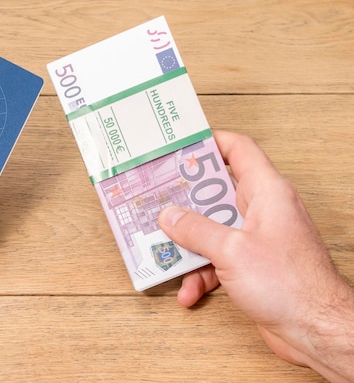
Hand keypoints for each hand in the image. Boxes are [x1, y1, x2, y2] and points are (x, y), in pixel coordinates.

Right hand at [158, 131, 353, 382]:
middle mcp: (262, 210)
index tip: (180, 148)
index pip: (239, 150)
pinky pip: (217, 259)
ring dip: (189, 245)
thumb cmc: (290, 284)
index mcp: (266, 192)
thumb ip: (195, 230)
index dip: (210, 143)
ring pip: (212, 229)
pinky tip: (189, 291)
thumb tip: (169, 216)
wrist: (316, 330)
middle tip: (158, 199)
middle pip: (216, 193)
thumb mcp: (231, 250)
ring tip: (165, 252)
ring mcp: (256, 238)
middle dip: (185, 201)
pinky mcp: (252, 264)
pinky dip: (201, 273)